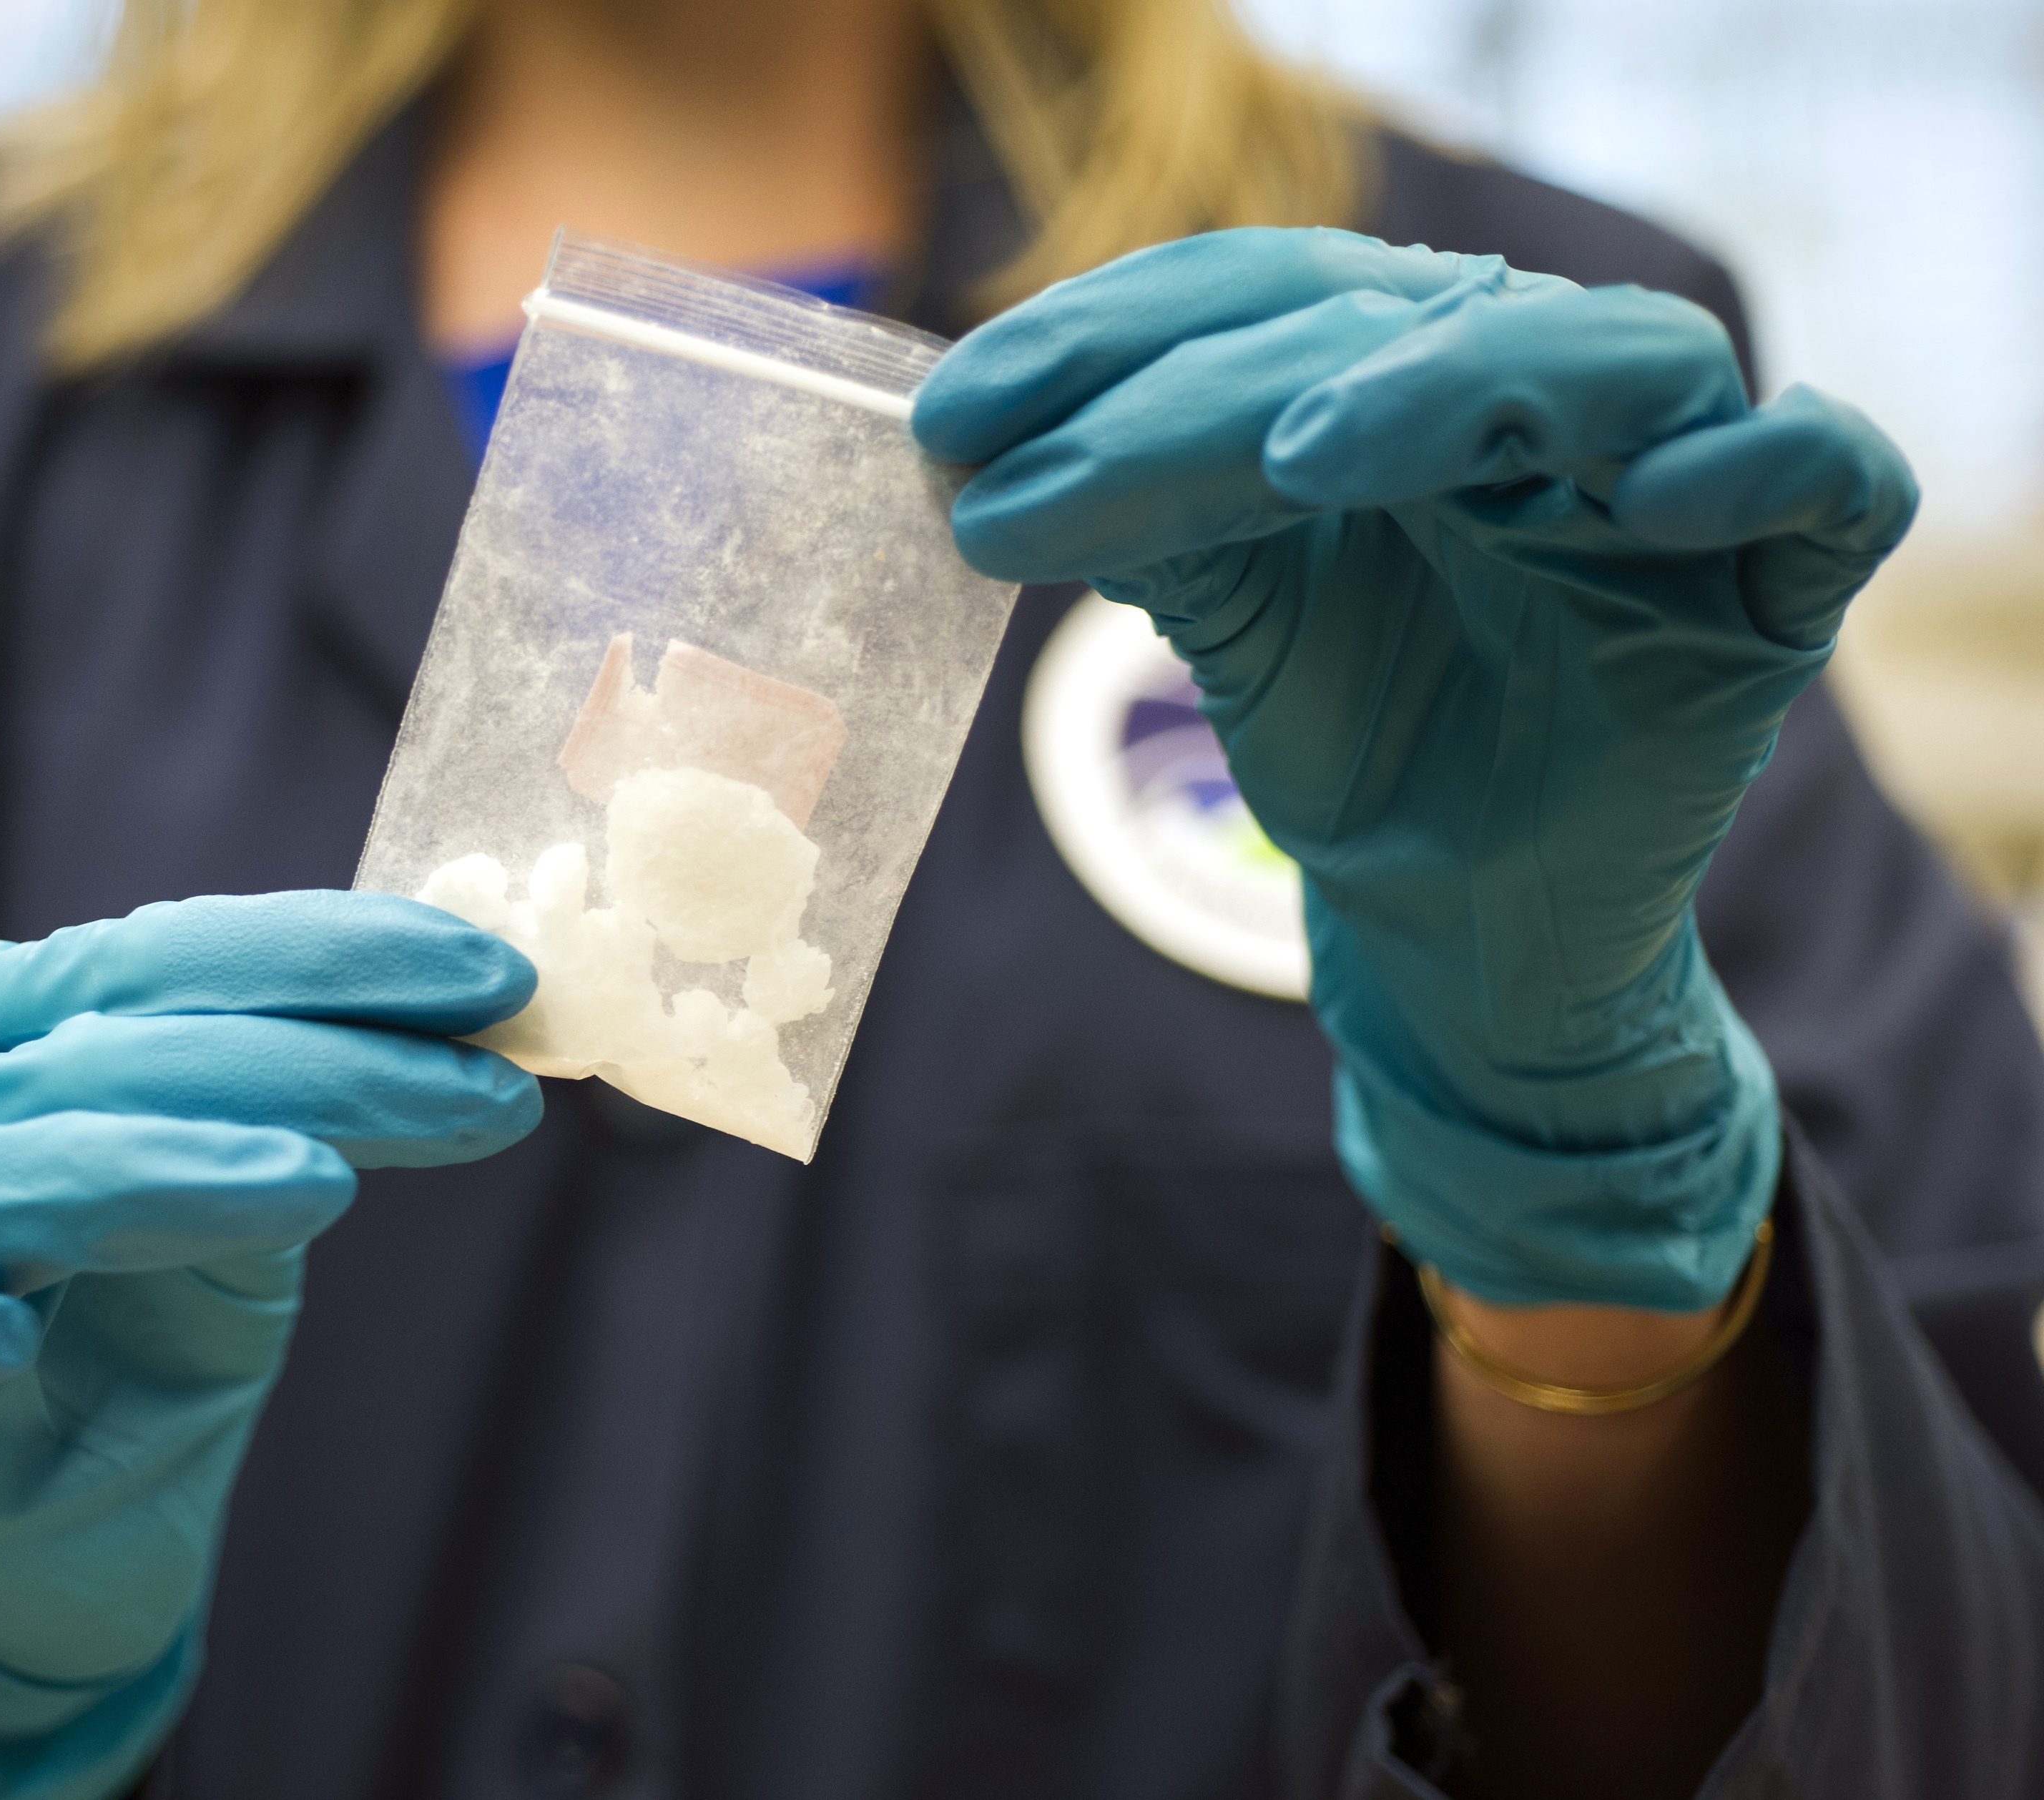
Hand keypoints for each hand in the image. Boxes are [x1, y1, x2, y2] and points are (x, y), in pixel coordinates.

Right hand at [0, 891, 538, 1794]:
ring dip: (146, 1173)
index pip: (157, 959)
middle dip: (305, 1065)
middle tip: (477, 1089)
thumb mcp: (247, 1202)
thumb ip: (311, 1100)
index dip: (323, 956)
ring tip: (316, 1186)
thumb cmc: (144, 1339)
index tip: (491, 977)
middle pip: (95, 1059)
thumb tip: (484, 1009)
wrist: (54, 1544)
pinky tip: (3, 1336)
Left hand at [916, 228, 1914, 1309]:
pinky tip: (1651, 491)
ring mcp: (1664, 488)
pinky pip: (1824, 474)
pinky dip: (1758, 457)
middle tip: (1037, 456)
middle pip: (1404, 321)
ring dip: (1458, 384)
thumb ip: (1147, 517)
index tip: (951, 419)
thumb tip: (978, 447)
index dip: (1114, 334)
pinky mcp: (1771, 588)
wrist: (1457, 949)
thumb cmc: (1361, 760)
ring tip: (1303, 452)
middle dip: (1205, 384)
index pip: (1274, 300)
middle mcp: (1536, 408)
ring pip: (1612, 358)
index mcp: (1406, 390)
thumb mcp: (1233, 622)